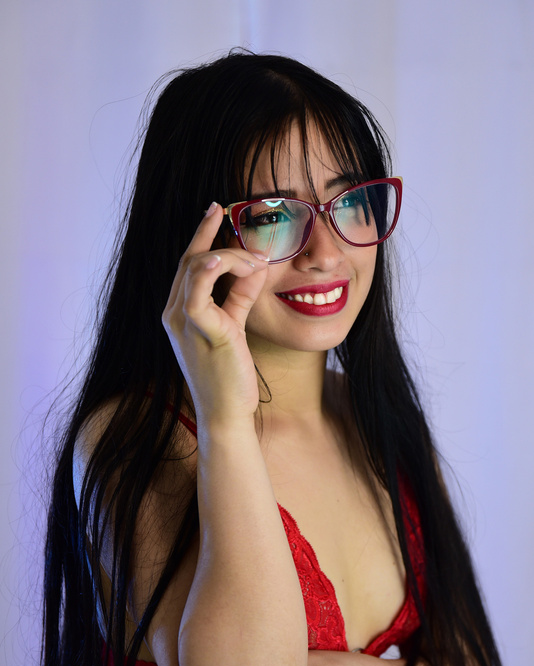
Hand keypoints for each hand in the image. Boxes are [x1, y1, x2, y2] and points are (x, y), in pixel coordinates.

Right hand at [162, 202, 269, 425]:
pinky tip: (224, 258)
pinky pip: (198, 291)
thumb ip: (240, 296)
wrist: (225, 414)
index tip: (216, 210)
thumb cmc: (230, 375)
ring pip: (196, 268)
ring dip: (228, 255)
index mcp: (180, 313)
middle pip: (190, 260)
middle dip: (214, 235)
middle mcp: (174, 314)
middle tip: (237, 221)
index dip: (202, 236)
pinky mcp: (201, 331)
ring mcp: (183, 322)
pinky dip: (210, 269)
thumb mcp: (235, 327)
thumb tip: (254, 266)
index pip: (188, 265)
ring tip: (258, 259)